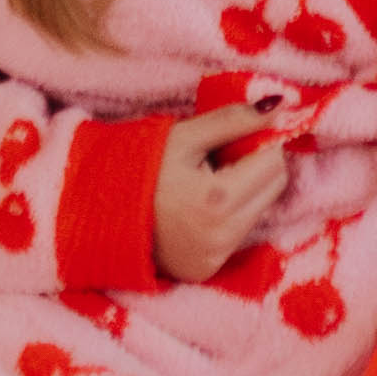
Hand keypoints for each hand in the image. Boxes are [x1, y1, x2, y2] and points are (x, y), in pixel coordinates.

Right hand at [151, 106, 287, 281]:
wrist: (96, 212)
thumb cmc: (138, 167)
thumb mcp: (184, 136)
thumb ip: (235, 120)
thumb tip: (280, 105)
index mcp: (218, 200)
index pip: (274, 163)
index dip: (259, 143)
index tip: (234, 138)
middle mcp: (222, 237)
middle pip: (274, 189)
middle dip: (258, 167)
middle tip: (220, 158)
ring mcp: (214, 257)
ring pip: (259, 211)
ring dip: (245, 192)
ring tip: (206, 183)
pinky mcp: (206, 270)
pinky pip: (238, 234)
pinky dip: (229, 216)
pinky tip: (199, 207)